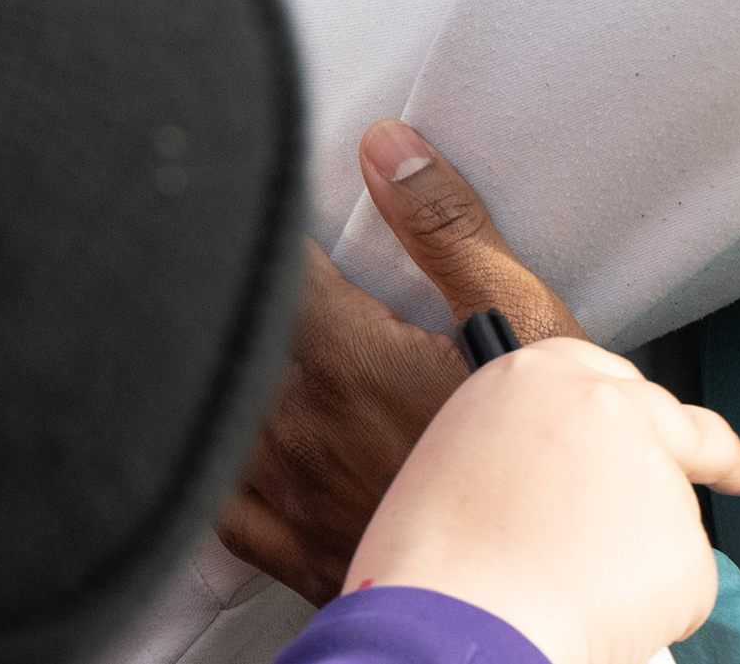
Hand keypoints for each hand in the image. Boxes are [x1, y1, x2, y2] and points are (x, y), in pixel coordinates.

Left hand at [219, 124, 584, 603]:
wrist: (524, 588)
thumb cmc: (532, 456)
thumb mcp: (516, 318)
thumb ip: (445, 226)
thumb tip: (390, 150)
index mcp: (342, 354)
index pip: (270, 259)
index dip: (254, 212)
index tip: (249, 181)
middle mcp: (294, 422)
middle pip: (226, 329)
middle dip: (227, 279)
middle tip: (226, 240)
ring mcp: (280, 490)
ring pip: (210, 408)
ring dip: (214, 358)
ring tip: (218, 319)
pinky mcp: (284, 545)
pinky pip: (215, 494)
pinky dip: (206, 450)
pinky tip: (216, 432)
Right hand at [346, 336, 739, 663]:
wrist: (451, 622)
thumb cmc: (431, 564)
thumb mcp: (463, 455)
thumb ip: (526, 441)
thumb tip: (558, 477)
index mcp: (538, 375)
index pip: (609, 377)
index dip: (636, 410)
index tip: (666, 425)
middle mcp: (605, 402)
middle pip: (675, 419)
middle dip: (704, 451)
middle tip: (730, 474)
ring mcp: (653, 464)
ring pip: (673, 511)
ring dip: (645, 552)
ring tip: (572, 593)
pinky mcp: (684, 538)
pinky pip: (680, 586)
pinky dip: (654, 614)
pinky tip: (597, 622)